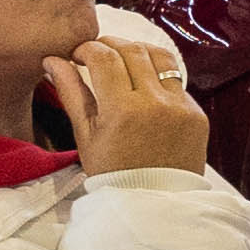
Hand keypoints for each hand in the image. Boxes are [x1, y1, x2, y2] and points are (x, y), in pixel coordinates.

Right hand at [47, 32, 217, 176]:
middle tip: (97, 53)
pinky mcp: (196, 113)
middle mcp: (156, 103)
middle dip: (110, 44)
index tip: (77, 54)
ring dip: (138, 51)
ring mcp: (181, 107)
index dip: (87, 48)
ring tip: (122, 60)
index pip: (104, 57)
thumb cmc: (112, 172)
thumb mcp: (85, 136)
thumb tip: (52, 60)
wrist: (154, 204)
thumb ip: (71, 93)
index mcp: (122, 111)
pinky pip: (176, 81)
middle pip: (132, 50)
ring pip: (160, 57)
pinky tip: (143, 85)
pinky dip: (157, 75)